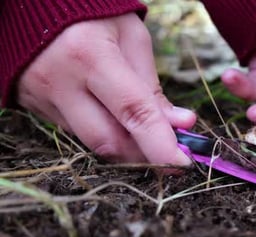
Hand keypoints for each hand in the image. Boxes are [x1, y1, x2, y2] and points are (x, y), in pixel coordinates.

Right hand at [17, 13, 195, 164]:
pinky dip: (102, 133)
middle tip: (171, 156)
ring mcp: (42, 97)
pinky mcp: (34, 106)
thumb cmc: (93, 13)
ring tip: (146, 135)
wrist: (33, 6)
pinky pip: (75, 133)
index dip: (161, 145)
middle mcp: (60, 82)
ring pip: (91, 143)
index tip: (184, 165)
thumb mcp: (131, 37)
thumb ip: (152, 85)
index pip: (133, 113)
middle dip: (145, 155)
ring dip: (125, 146)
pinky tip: (115, 122)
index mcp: (90, 55)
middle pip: (109, 141)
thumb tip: (180, 125)